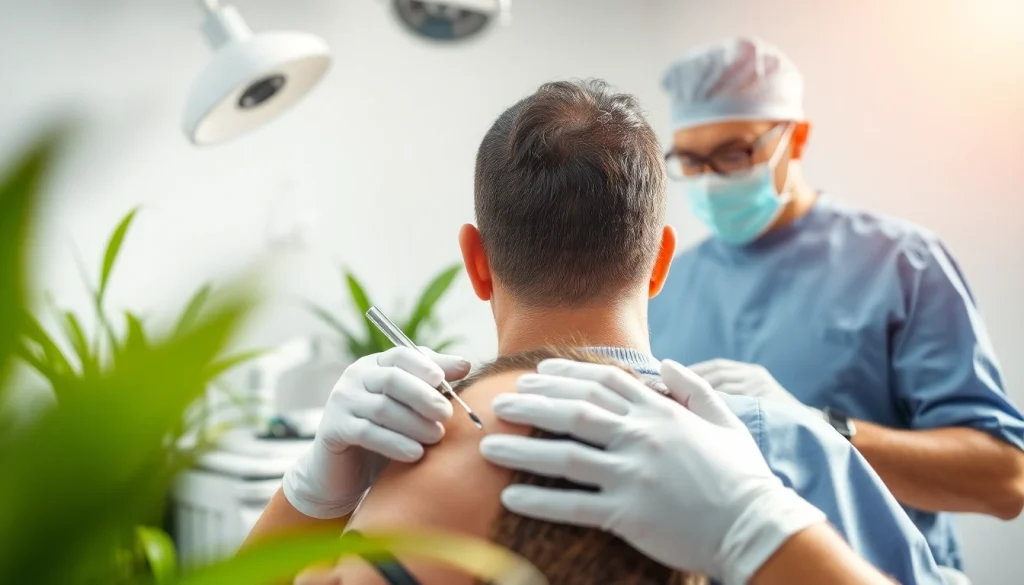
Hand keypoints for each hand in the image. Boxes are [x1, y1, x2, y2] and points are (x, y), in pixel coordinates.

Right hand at [282, 347, 470, 518]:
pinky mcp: (333, 429)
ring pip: (382, 408)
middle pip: (393, 379)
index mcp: (375, 365)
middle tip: (446, 414)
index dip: (425, 365)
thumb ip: (433, 385)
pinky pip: (367, 433)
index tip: (445, 381)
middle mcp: (355, 377)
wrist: (344, 471)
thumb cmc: (385, 433)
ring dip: (414, 423)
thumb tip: (465, 364)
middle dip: (424, 396)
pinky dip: (395, 443)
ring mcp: (341, 401)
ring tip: (436, 437)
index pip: (401, 355)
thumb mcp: (409, 407)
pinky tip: (416, 453)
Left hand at [479, 359, 825, 584]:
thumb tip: (668, 363)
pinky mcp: (629, 514)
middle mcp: (642, 437)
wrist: (757, 527)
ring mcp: (634, 475)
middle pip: (575, 411)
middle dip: (532, 404)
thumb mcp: (724, 421)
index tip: (536, 374)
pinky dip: (540, 501)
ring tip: (488, 447)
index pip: (604, 382)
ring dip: (522, 450)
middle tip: (500, 403)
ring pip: (565, 455)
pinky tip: (511, 497)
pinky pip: (574, 505)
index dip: (565, 375)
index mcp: (661, 413)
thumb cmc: (742, 476)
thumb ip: (694, 388)